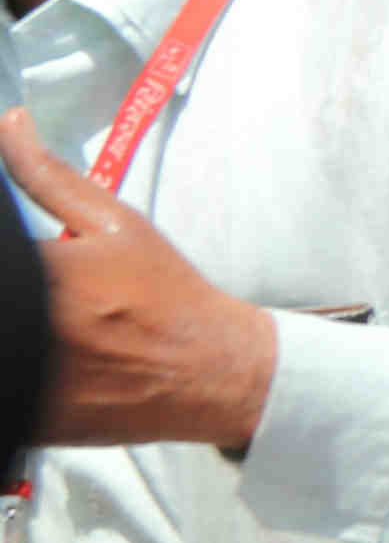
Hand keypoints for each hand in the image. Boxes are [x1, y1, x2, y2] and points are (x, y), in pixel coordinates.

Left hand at [0, 108, 278, 447]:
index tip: (17, 263)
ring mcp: (33, 377)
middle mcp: (35, 325)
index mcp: (46, 272)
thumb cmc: (168, 294)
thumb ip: (49, 176)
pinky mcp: (35, 417)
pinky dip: (20, 366)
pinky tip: (50, 355)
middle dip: (11, 290)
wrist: (213, 370)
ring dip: (15, 326)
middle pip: (3, 297)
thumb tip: (10, 125)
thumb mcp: (116, 225)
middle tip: (35, 293)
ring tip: (50, 322)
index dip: (4, 258)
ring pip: (4, 343)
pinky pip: (9, 389)